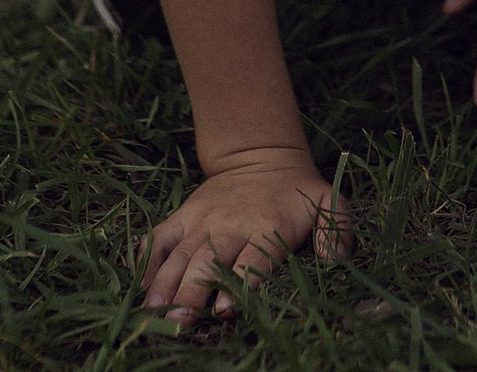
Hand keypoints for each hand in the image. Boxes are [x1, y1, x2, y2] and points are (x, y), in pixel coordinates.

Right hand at [140, 149, 347, 319]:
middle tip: (180, 322)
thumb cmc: (297, 192)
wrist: (261, 154)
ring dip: (164, 284)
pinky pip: (158, 237)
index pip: (252, 259)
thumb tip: (336, 262)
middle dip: (191, 292)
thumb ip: (337, 229)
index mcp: (266, 225)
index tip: (224, 310)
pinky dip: (145, 260)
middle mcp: (230, 223)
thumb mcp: (328, 202)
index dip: (239, 285)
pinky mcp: (183, 216)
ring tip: (153, 312)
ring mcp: (202, 220)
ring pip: (178, 253)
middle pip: (207, 261)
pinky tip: (139, 286)